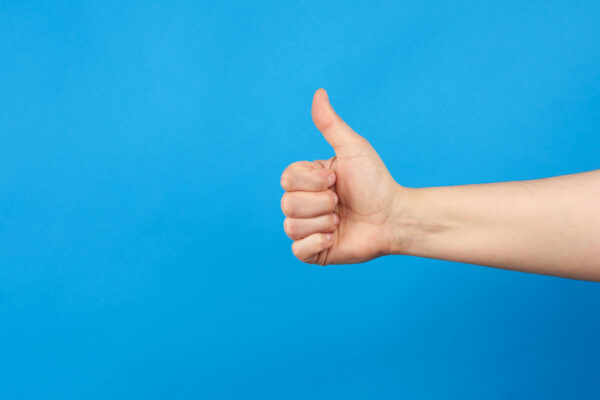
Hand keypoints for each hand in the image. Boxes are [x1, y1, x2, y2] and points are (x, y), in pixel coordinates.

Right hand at [280, 89, 404, 264]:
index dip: (312, 181)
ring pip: (291, 226)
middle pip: (287, 203)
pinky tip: (336, 237)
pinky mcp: (313, 251)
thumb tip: (319, 92)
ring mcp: (307, 228)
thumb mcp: (352, 149)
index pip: (286, 179)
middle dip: (321, 203)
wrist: (394, 216)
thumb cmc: (375, 181)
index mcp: (307, 181)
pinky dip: (318, 243)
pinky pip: (297, 250)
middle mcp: (303, 204)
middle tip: (341, 202)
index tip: (337, 180)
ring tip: (341, 221)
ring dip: (322, 222)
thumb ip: (331, 124)